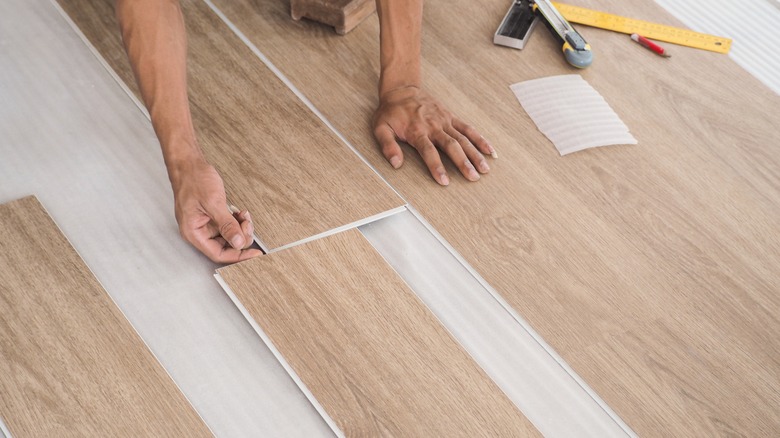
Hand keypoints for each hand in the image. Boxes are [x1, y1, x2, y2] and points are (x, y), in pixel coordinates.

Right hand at [169, 156, 261, 262]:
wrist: (189, 164)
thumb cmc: (193, 179)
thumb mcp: (213, 202)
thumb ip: (226, 224)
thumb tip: (238, 242)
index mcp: (193, 232)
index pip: (218, 254)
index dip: (238, 256)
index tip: (254, 253)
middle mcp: (198, 231)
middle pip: (225, 246)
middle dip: (241, 237)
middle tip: (248, 224)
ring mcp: (205, 224)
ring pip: (228, 235)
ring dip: (240, 228)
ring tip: (244, 216)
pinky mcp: (211, 216)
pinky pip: (228, 225)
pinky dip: (237, 221)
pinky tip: (240, 213)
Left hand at [372, 86, 495, 184]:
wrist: (402, 90)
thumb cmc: (390, 112)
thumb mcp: (380, 127)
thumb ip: (387, 146)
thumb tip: (396, 164)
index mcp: (417, 131)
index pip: (429, 151)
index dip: (437, 167)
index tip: (445, 181)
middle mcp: (434, 126)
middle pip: (451, 146)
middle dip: (463, 162)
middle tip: (473, 178)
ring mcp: (445, 121)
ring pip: (463, 138)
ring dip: (475, 154)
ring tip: (484, 169)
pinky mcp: (451, 117)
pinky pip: (468, 128)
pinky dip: (480, 139)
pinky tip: (489, 151)